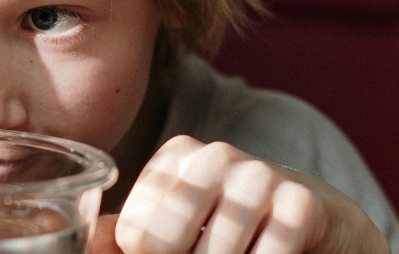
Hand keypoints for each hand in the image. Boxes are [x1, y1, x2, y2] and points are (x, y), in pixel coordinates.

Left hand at [91, 135, 389, 253]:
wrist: (314, 221)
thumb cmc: (229, 225)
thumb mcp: (177, 225)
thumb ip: (126, 235)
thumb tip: (84, 242)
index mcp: (176, 156)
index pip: (133, 232)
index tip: (171, 251)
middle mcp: (214, 155)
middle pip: (164, 241)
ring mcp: (259, 174)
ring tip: (233, 253)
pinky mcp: (300, 201)